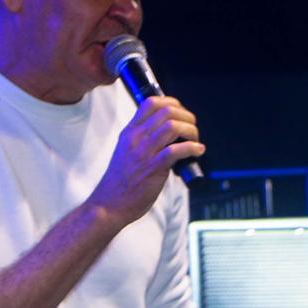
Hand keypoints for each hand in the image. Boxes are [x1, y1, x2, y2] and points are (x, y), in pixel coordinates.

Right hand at [89, 95, 203, 225]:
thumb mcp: (126, 152)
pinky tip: (198, 151)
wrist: (109, 204)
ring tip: (195, 139)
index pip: (151, 103)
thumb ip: (142, 140)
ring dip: (191, 130)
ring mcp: (143, 152)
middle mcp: (136, 138)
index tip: (182, 113)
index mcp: (129, 132)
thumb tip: (167, 133)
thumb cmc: (120, 182)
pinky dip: (192, 148)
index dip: (172, 103)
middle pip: (167, 111)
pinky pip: (176, 150)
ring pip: (173, 126)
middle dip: (186, 116)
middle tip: (192, 129)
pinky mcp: (153, 168)